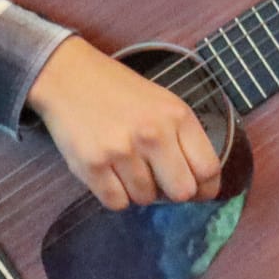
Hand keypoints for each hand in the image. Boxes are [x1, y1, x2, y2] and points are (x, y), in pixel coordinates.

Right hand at [26, 36, 222, 210]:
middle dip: (172, 192)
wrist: (69, 76)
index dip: (206, 188)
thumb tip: (196, 185)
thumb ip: (182, 138)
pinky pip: (117, 203)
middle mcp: (153, 134)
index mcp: (176, 115)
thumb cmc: (120, 91)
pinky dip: (115, 194)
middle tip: (158, 179)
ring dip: (138, 189)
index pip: (209, 169)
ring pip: (145, 199)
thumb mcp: (162, 102)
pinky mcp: (92, 166)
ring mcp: (121, 151)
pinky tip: (109, 171)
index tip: (198, 191)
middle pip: (182, 192)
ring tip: (126, 164)